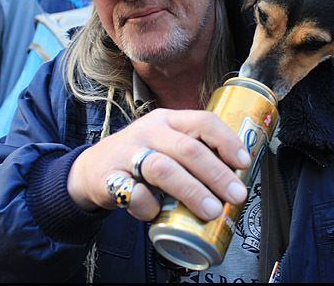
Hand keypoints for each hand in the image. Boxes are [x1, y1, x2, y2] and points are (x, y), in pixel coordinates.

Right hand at [67, 108, 250, 221]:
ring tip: (211, 211)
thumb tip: (235, 180)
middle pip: (188, 149)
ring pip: (163, 169)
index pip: (203, 121)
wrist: (90, 169)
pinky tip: (156, 213)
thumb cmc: (139, 157)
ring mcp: (128, 153)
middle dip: (217, 174)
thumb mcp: (165, 143)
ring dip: (192, 192)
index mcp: (168, 120)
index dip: (227, 141)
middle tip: (235, 195)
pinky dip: (148, 206)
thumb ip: (193, 153)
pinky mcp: (109, 178)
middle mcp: (148, 132)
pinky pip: (133, 193)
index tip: (243, 163)